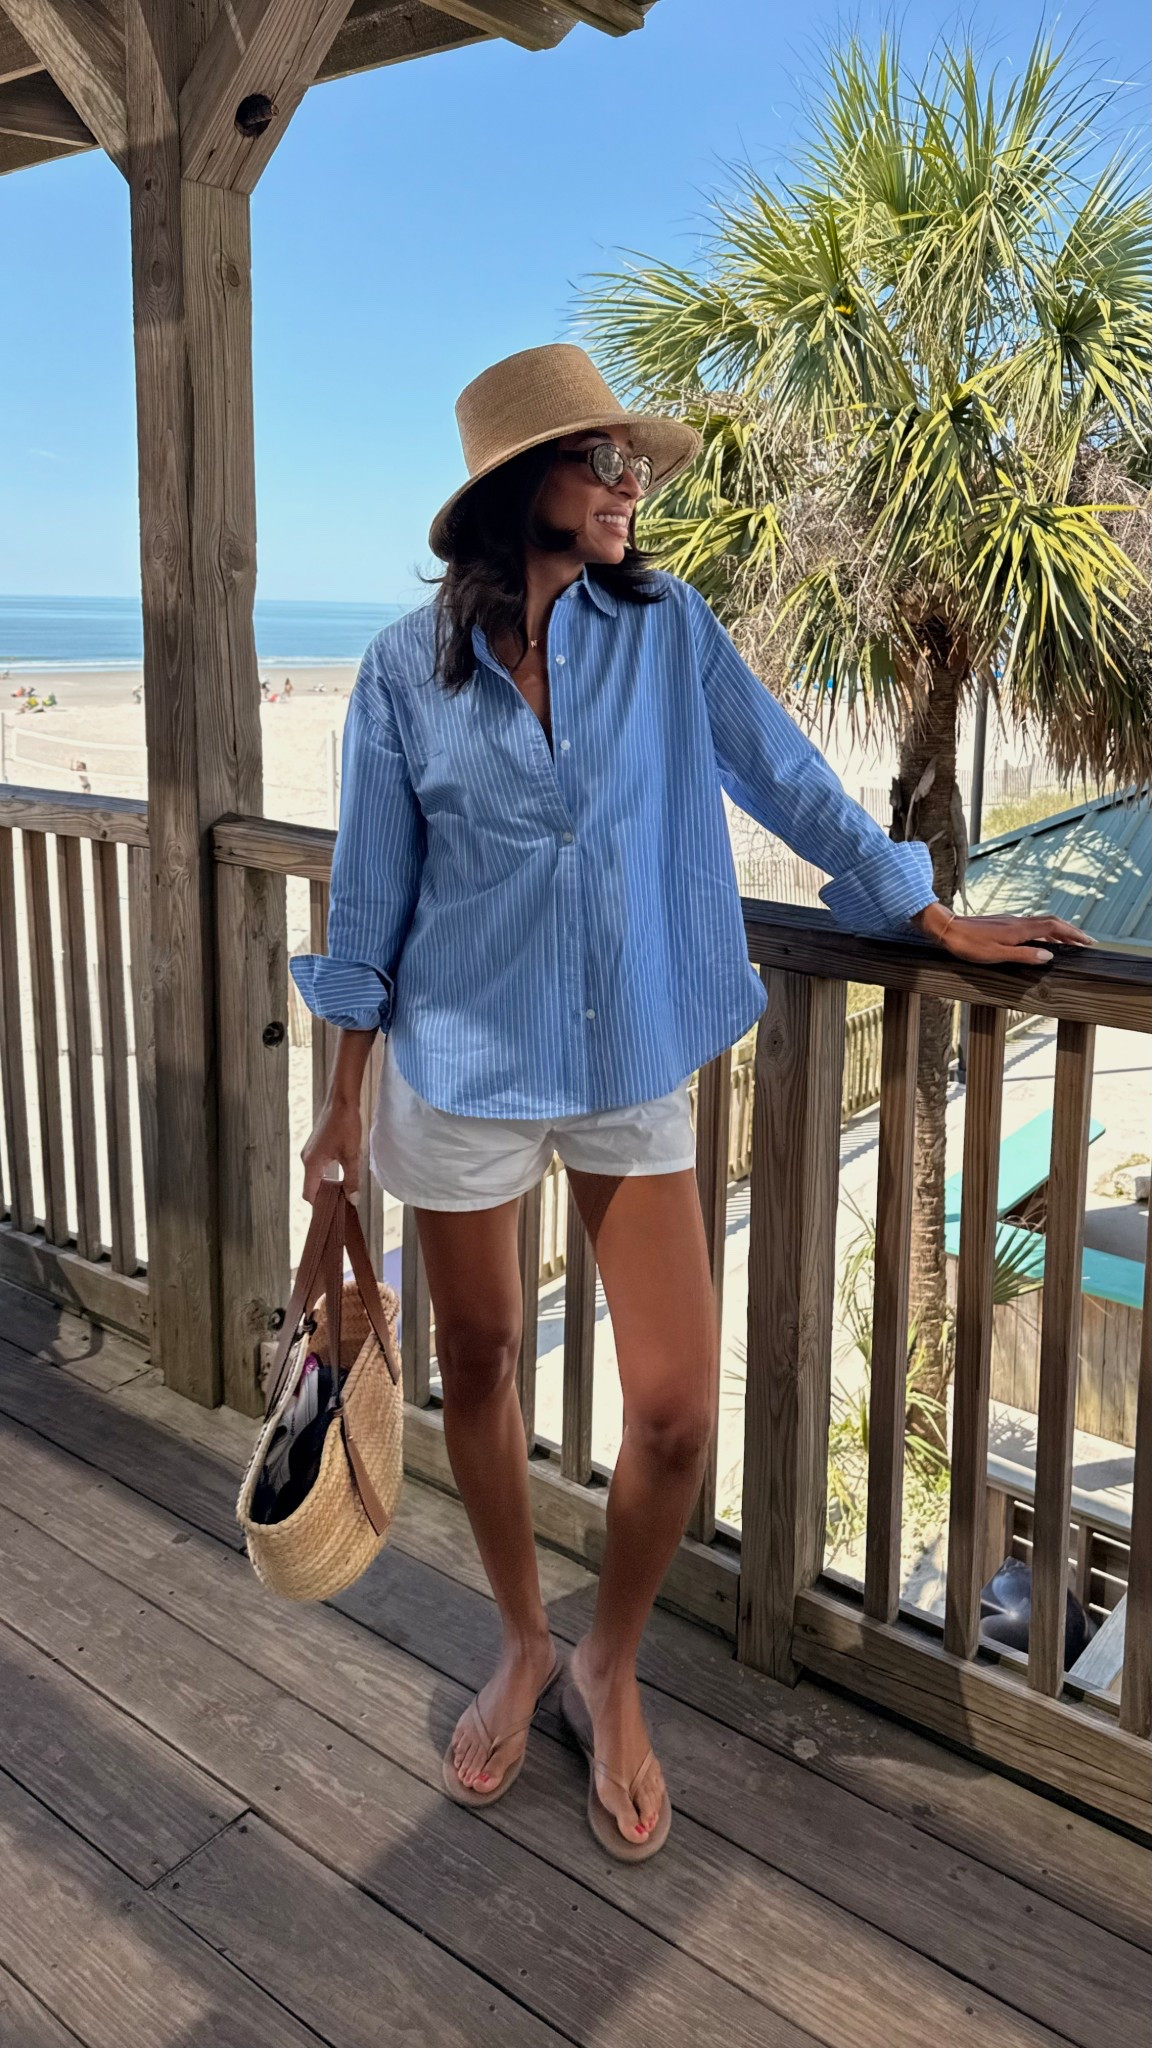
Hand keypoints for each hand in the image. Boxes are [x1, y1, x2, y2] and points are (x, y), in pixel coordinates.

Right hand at [301, 1095, 361, 1203]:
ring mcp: (310, 1151)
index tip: (333, 1213)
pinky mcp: (316, 1145)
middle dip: (325, 1197)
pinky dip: (328, 1174)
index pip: (309, 1194)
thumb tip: (353, 1200)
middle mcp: (307, 1158)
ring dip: (328, 1185)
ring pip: (316, 1176)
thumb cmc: (345, 1125)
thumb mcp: (352, 1155)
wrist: (342, 1100)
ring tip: (344, 1192)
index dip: (320, 1206)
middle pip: (312, 1186)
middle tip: (342, 1204)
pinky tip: (343, 1175)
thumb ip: (352, 1179)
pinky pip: (318, 1166)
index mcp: (312, 1164)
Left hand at [912, 902, 1095, 967]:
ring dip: (1058, 930)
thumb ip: (1024, 956)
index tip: (1088, 942)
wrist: (947, 928)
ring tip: (1069, 941)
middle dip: (1070, 931)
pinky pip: (1031, 924)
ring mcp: (1010, 921)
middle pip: (1052, 922)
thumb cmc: (968, 944)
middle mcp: (1018, 921)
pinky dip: (1044, 930)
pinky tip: (1041, 938)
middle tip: (1084, 941)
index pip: (1055, 927)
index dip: (1073, 934)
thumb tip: (1049, 956)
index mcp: (1020, 929)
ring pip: (1041, 922)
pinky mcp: (1003, 923)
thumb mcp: (996, 955)